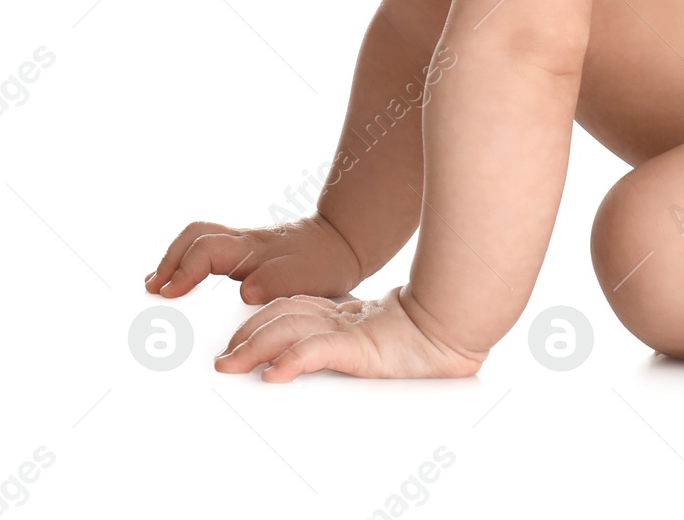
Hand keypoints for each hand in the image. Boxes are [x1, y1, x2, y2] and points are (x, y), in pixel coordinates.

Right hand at [145, 213, 362, 304]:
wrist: (345, 243)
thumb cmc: (326, 262)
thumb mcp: (306, 277)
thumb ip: (276, 281)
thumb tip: (245, 289)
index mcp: (253, 250)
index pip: (206, 250)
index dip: (182, 270)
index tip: (168, 292)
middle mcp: (244, 243)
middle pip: (196, 236)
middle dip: (169, 260)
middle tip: (151, 289)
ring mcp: (244, 245)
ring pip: (200, 239)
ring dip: (175, 259)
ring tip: (157, 286)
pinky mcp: (247, 253)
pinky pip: (210, 250)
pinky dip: (190, 263)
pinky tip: (184, 285)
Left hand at [214, 286, 485, 380]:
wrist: (461, 326)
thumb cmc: (431, 341)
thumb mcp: (381, 343)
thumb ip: (354, 344)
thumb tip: (315, 362)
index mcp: (348, 315)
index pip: (294, 309)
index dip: (262, 320)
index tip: (237, 339)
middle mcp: (344, 317)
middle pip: (285, 315)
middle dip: (248, 335)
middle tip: (222, 357)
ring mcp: (351, 329)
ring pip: (292, 329)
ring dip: (256, 348)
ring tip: (230, 364)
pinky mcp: (361, 345)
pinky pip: (318, 351)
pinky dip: (292, 361)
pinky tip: (274, 373)